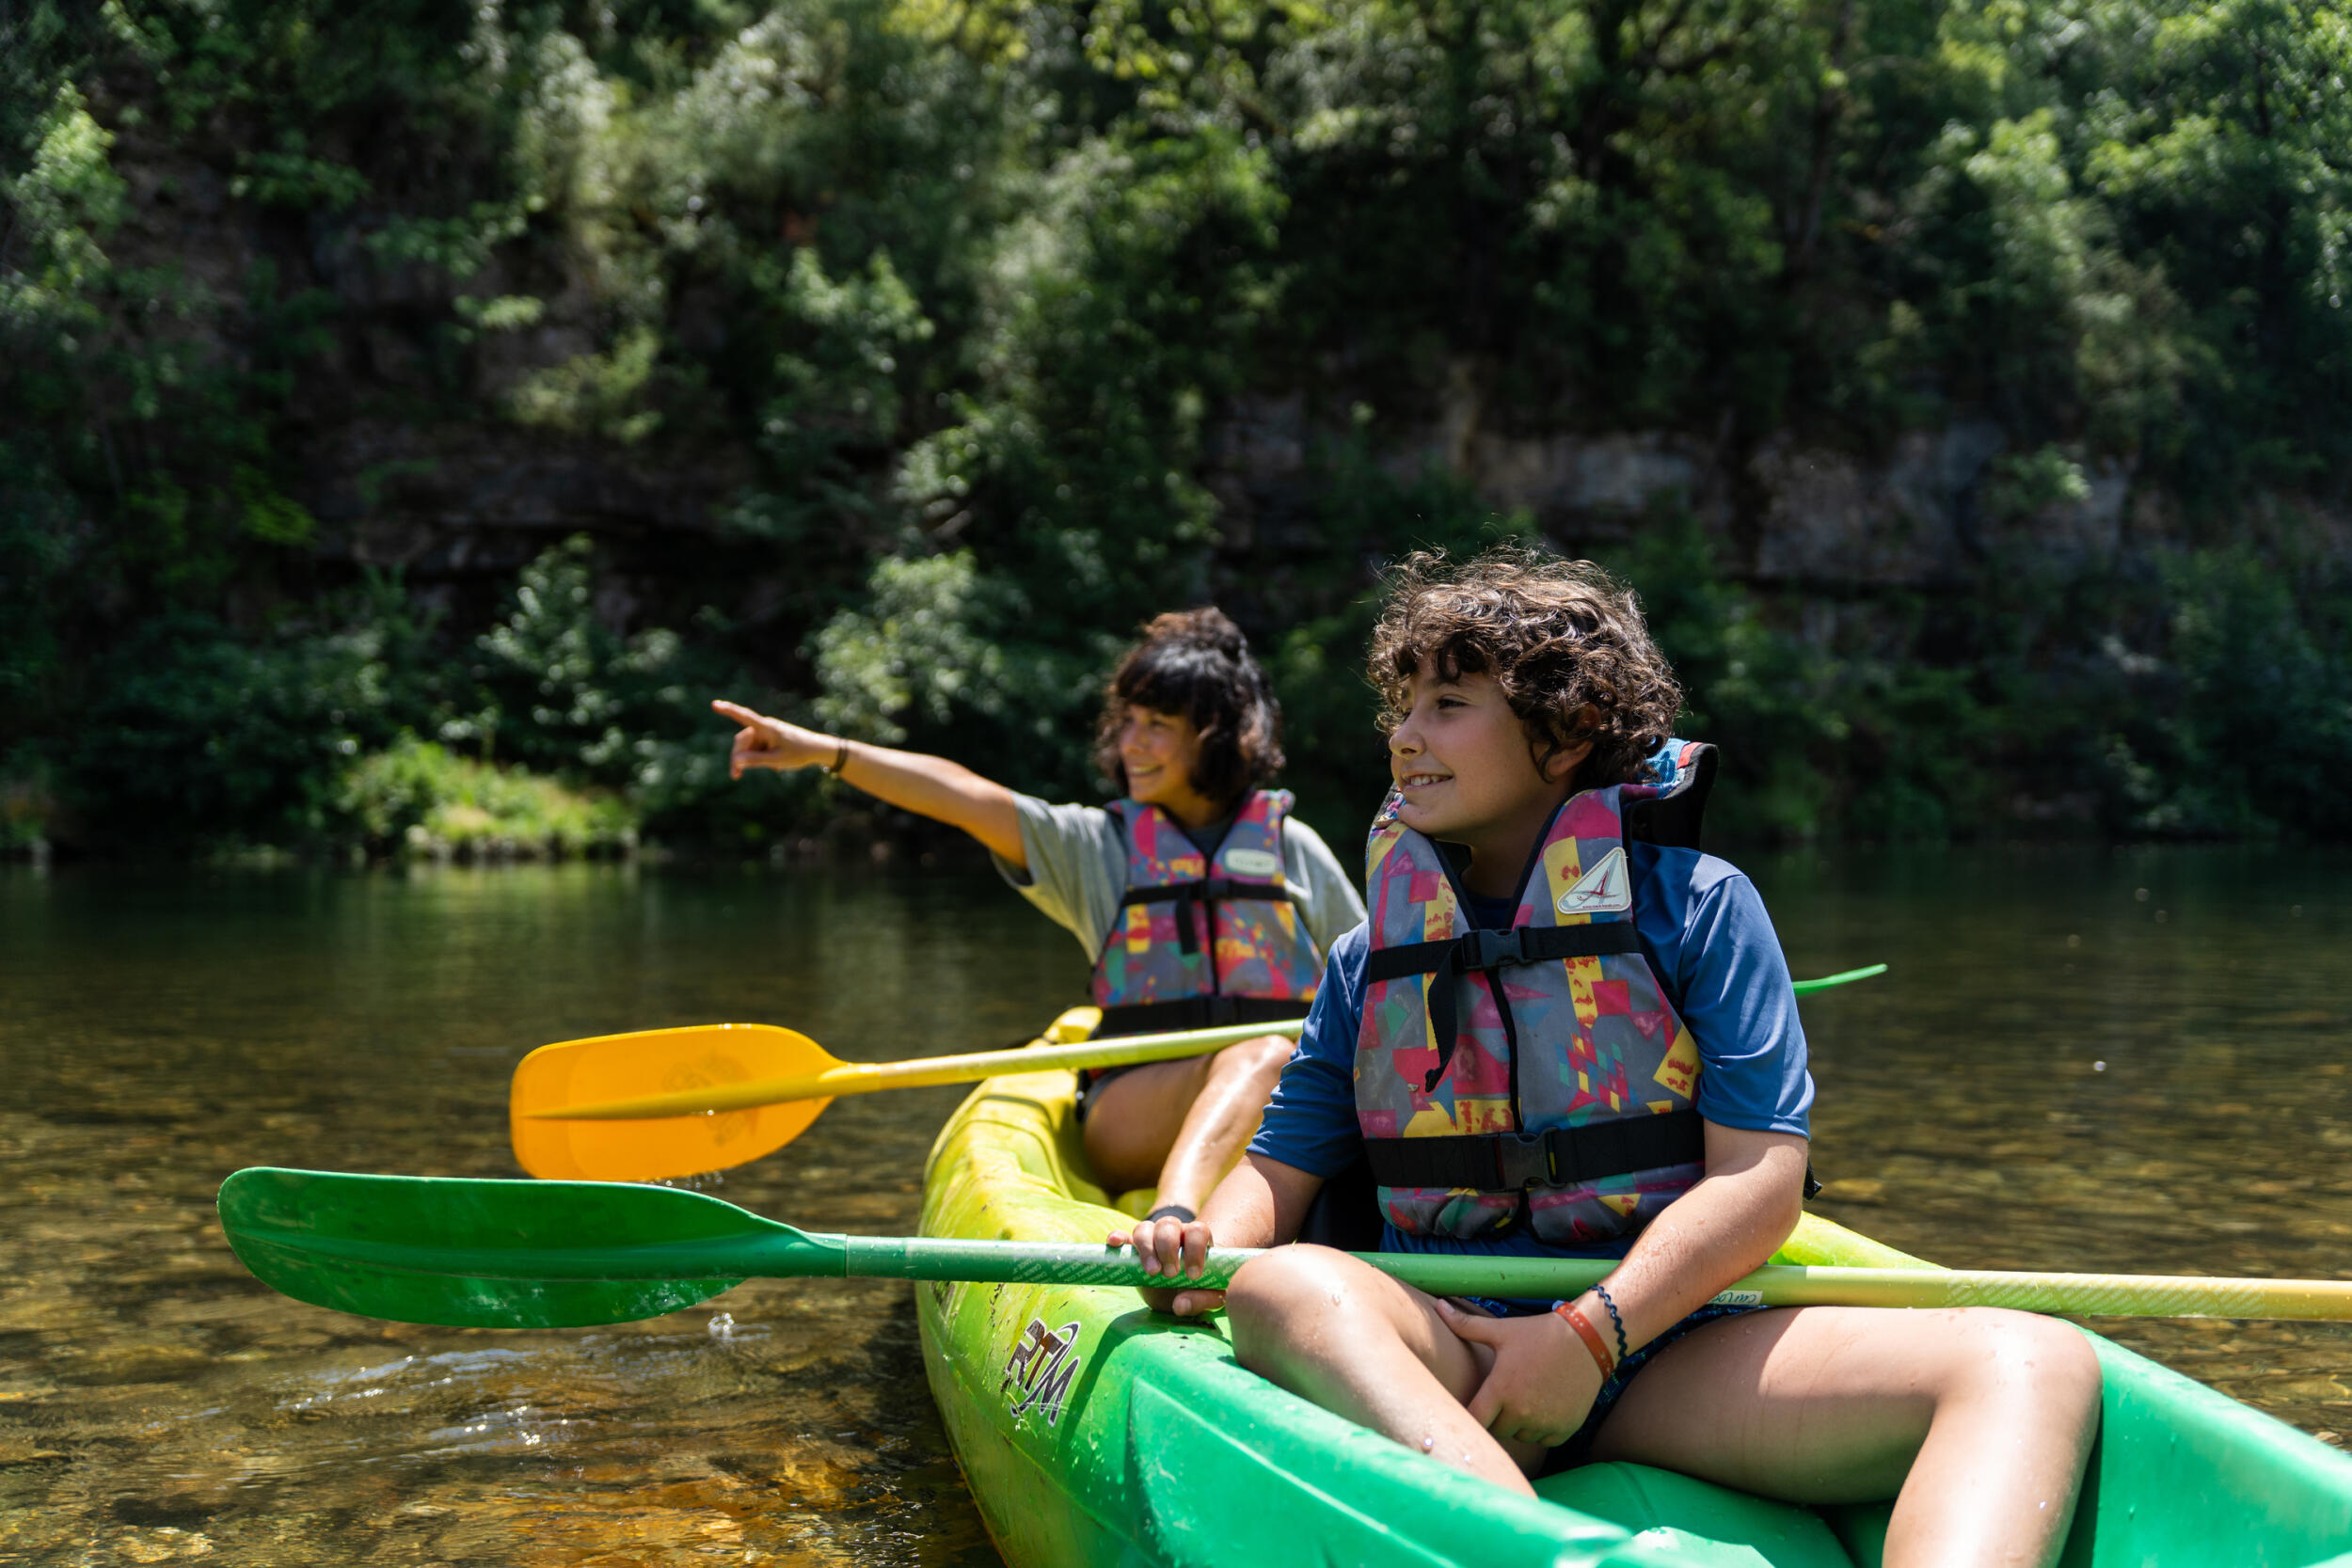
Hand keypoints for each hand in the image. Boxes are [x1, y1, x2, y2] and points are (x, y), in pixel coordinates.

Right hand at [711, 698, 831, 777]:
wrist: (818, 749)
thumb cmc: (799, 753)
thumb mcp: (777, 760)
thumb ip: (755, 760)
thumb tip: (735, 760)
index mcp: (767, 728)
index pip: (744, 717)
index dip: (729, 711)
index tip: (715, 704)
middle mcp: (765, 727)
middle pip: (742, 741)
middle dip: (737, 757)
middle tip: (735, 776)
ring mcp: (766, 732)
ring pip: (747, 746)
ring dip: (745, 759)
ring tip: (746, 775)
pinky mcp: (768, 737)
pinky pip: (755, 747)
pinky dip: (756, 757)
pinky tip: (771, 765)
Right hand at [1106, 1215, 1223, 1316]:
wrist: (1180, 1293)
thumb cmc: (1198, 1289)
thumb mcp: (1208, 1297)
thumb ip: (1200, 1300)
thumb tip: (1179, 1305)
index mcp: (1196, 1238)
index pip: (1197, 1231)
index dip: (1195, 1249)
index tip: (1192, 1276)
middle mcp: (1174, 1232)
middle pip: (1168, 1224)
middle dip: (1168, 1248)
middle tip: (1170, 1275)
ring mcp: (1153, 1238)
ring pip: (1145, 1227)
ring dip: (1146, 1247)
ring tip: (1151, 1272)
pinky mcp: (1134, 1249)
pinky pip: (1125, 1237)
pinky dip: (1119, 1237)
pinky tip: (1115, 1242)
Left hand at [1435, 1298, 1606, 1448]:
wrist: (1588, 1340)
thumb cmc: (1539, 1333)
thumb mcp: (1502, 1330)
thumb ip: (1466, 1325)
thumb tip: (1439, 1306)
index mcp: (1501, 1390)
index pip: (1474, 1420)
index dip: (1469, 1417)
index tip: (1471, 1410)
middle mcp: (1521, 1412)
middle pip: (1497, 1430)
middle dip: (1496, 1417)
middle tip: (1504, 1397)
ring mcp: (1544, 1423)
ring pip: (1520, 1436)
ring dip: (1520, 1424)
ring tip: (1527, 1397)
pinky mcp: (1564, 1430)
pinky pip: (1544, 1440)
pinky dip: (1542, 1429)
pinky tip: (1546, 1405)